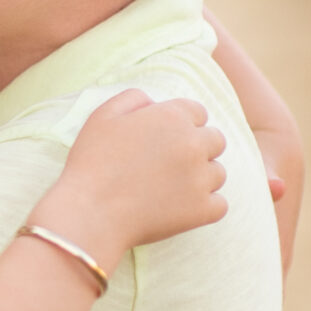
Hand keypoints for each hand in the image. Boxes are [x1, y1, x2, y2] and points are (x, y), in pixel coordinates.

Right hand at [34, 89, 228, 265]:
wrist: (90, 212)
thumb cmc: (92, 163)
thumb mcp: (103, 116)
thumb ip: (133, 98)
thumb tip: (154, 103)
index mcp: (172, 117)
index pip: (198, 112)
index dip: (181, 125)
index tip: (165, 141)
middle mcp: (193, 144)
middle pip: (215, 140)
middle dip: (197, 149)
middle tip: (169, 165)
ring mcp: (200, 178)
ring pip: (218, 173)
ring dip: (201, 179)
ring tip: (170, 189)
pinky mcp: (202, 210)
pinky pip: (219, 205)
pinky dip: (204, 207)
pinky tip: (181, 208)